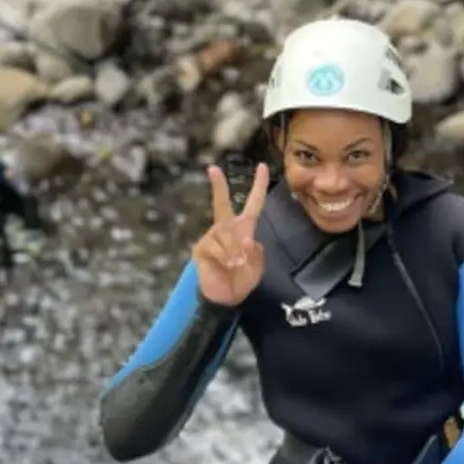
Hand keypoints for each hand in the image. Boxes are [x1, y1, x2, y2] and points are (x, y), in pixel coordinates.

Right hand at [191, 162, 267, 305]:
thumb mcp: (257, 265)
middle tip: (213, 169)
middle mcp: (227, 228)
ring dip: (234, 250)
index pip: (253, 204)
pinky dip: (225, 256)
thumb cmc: (244, 279)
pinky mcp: (201, 248)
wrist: (227, 297)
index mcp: (244, 229)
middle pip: (222, 204)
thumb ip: (254, 251)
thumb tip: (246, 240)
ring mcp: (212, 237)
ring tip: (237, 264)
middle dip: (218, 187)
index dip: (258, 186)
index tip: (262, 166)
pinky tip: (228, 265)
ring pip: (224, 235)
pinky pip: (215, 246)